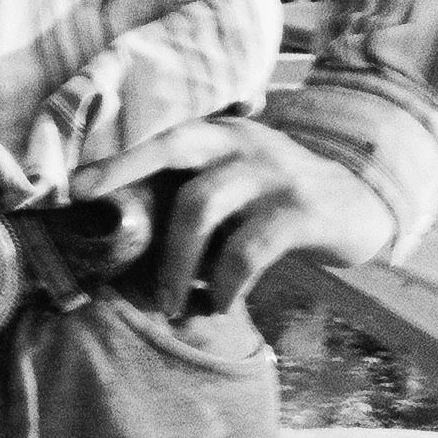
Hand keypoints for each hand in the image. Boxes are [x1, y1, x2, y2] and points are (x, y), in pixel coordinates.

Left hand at [70, 118, 394, 320]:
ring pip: (202, 207)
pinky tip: (220, 304)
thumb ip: (195, 192)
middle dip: (127, 187)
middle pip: (174, 151)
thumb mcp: (241, 181)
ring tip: (170, 302)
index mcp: (221, 133)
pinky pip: (246, 250)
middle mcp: (243, 142)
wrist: (363, 206)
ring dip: (176, 264)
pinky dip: (224, 284)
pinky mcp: (301, 211)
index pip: (161, 137)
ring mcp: (274, 173)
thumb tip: (126, 238)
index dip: (116, 160)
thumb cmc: (281, 203)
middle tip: (101, 237)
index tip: (73, 188)